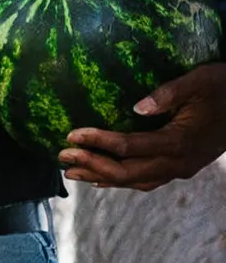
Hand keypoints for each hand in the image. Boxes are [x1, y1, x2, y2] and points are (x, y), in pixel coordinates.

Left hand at [60, 63, 225, 190]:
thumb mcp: (202, 80)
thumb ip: (169, 93)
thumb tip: (135, 108)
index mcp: (177, 141)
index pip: (128, 147)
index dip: (98, 142)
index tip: (72, 136)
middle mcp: (174, 163)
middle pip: (124, 172)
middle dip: (90, 165)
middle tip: (61, 158)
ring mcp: (177, 170)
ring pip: (131, 181)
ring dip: (99, 177)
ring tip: (71, 171)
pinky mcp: (178, 170)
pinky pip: (143, 181)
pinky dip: (119, 181)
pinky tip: (100, 179)